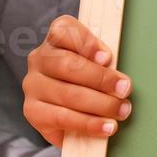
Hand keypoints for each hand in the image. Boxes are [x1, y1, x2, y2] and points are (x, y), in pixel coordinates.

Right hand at [23, 16, 132, 146]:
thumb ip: (102, 63)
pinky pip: (62, 117)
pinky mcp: (32, 112)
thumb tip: (116, 74)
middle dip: (101, 78)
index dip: (86, 42)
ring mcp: (33, 85)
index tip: (107, 57)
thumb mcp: (96, 65)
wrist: (67, 116)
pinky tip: (106, 126)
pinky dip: (88, 123)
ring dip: (100, 104)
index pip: (64, 30)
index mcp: (55, 39)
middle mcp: (39, 59)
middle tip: (125, 89)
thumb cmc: (87, 82)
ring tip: (121, 110)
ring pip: (67, 93)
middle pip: (68, 64)